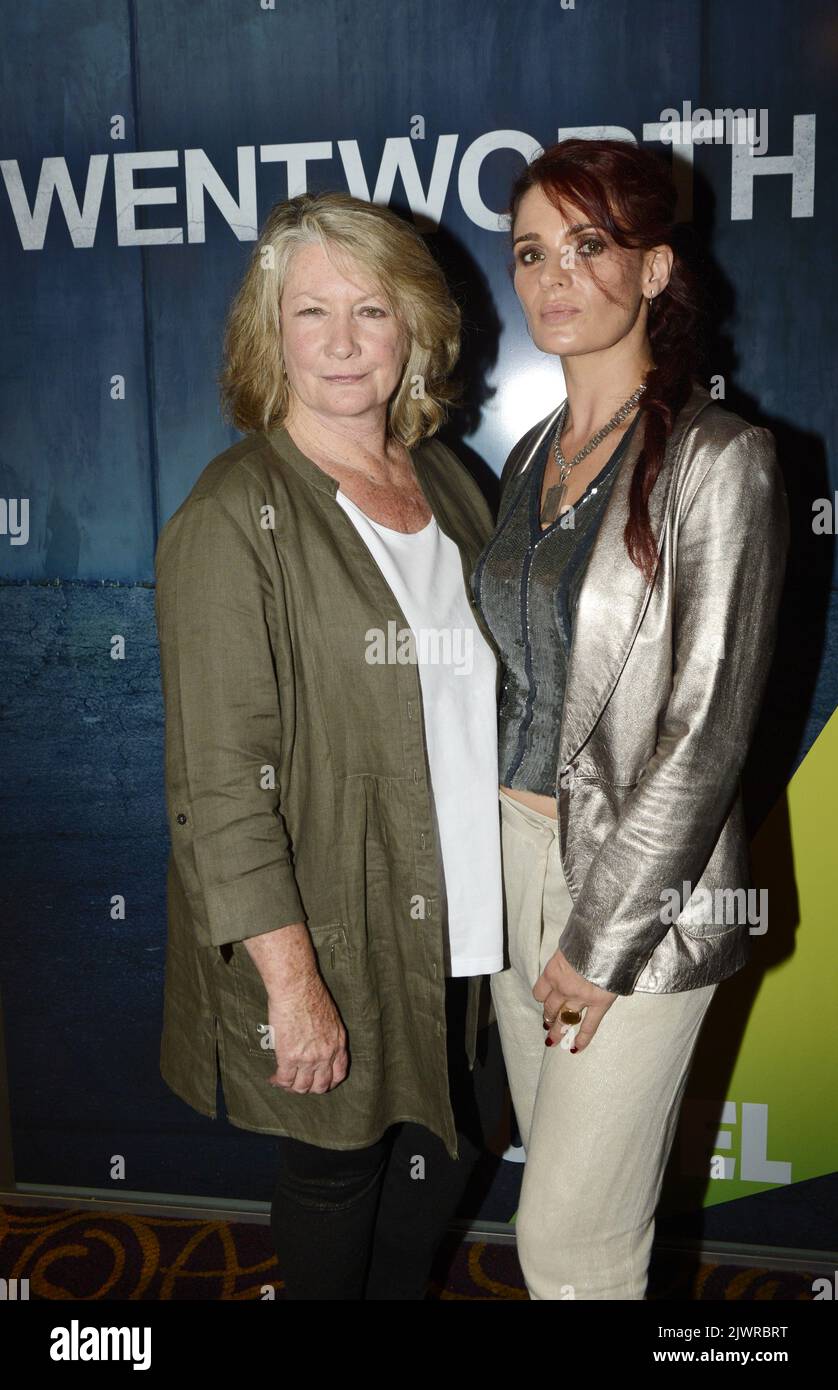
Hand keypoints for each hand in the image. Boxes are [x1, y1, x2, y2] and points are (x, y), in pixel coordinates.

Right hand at [242, 923, 347, 1093]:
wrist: (296, 987)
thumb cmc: (309, 994)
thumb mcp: (329, 1017)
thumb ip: (326, 1036)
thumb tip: (316, 1045)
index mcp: (338, 1043)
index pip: (339, 1074)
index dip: (328, 1082)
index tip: (318, 1082)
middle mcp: (326, 1054)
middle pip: (320, 1086)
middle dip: (309, 1088)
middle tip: (297, 1083)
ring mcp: (309, 1058)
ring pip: (301, 1087)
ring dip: (291, 1087)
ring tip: (282, 1080)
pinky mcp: (290, 1058)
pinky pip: (285, 1080)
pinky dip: (278, 1082)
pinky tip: (273, 1077)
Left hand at [532, 946, 617, 1051]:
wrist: (608, 938)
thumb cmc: (587, 934)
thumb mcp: (569, 942)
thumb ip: (565, 956)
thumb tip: (568, 956)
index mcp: (553, 971)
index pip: (540, 991)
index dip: (542, 996)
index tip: (544, 999)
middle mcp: (563, 988)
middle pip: (551, 1007)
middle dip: (548, 1016)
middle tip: (547, 1022)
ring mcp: (581, 998)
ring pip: (566, 1019)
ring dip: (559, 1030)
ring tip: (554, 1039)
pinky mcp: (599, 1003)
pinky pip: (589, 1026)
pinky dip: (583, 1038)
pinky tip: (576, 1049)